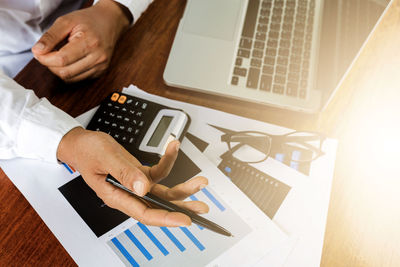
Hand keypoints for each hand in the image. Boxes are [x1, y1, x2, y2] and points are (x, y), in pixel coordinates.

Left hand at [32, 0, 130, 81]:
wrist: (109, 22)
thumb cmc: (89, 20)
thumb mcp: (66, 21)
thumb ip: (50, 36)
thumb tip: (38, 51)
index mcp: (90, 43)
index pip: (61, 60)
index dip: (45, 58)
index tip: (39, 52)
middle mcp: (98, 58)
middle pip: (65, 72)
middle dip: (50, 65)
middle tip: (47, 54)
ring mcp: (100, 67)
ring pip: (70, 78)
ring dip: (58, 69)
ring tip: (58, 56)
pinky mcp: (100, 72)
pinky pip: (77, 79)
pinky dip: (68, 72)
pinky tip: (69, 60)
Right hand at [57, 127, 208, 225]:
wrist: (83, 144)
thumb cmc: (88, 152)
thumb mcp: (105, 158)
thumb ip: (124, 173)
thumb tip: (143, 188)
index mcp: (117, 196)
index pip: (145, 213)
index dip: (166, 218)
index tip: (185, 220)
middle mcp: (130, 193)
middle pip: (159, 205)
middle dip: (182, 207)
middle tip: (201, 208)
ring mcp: (137, 184)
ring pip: (164, 192)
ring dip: (183, 188)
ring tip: (200, 182)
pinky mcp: (141, 174)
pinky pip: (159, 171)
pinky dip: (169, 160)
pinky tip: (174, 148)